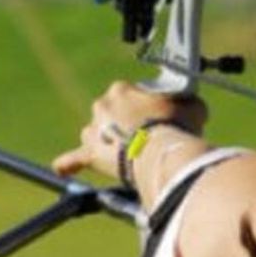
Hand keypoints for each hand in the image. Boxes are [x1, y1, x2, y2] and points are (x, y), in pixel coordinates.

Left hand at [52, 81, 206, 178]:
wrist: (159, 151)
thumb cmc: (176, 125)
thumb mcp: (192, 105)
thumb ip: (188, 104)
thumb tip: (193, 107)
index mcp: (121, 89)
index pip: (129, 96)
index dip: (143, 110)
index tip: (156, 120)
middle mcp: (102, 105)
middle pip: (111, 114)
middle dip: (124, 125)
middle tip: (145, 138)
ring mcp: (94, 130)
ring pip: (95, 134)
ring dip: (105, 142)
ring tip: (122, 154)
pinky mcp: (91, 154)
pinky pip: (75, 158)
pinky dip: (69, 163)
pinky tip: (62, 167)